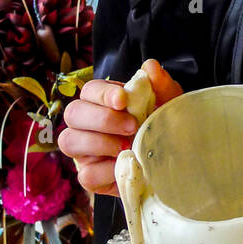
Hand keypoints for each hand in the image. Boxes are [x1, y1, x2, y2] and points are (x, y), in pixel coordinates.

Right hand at [58, 58, 183, 196]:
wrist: (173, 162)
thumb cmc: (162, 127)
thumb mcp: (168, 104)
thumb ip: (161, 84)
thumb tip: (151, 66)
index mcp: (103, 102)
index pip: (89, 90)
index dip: (102, 94)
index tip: (123, 100)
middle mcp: (87, 124)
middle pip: (73, 113)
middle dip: (102, 119)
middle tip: (131, 126)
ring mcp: (85, 151)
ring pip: (69, 141)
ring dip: (99, 142)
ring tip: (127, 146)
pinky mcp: (90, 176)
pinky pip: (85, 174)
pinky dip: (106, 170)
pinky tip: (124, 165)